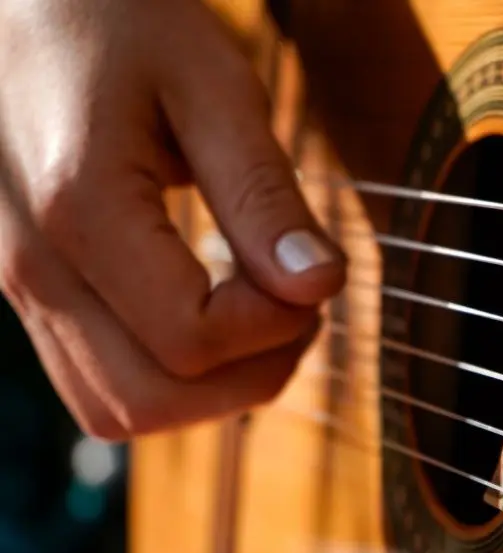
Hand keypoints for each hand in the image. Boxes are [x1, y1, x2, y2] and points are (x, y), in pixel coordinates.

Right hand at [0, 0, 345, 439]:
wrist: (23, 3)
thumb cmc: (120, 21)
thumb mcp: (213, 87)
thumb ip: (264, 193)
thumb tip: (320, 285)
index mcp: (81, 210)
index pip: (193, 341)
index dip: (276, 326)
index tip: (314, 272)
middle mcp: (32, 266)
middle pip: (151, 402)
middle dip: (252, 374)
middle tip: (300, 304)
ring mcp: (18, 284)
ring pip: (115, 408)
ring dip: (210, 391)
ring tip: (261, 314)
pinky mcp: (28, 287)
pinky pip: (94, 378)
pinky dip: (166, 376)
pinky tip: (212, 316)